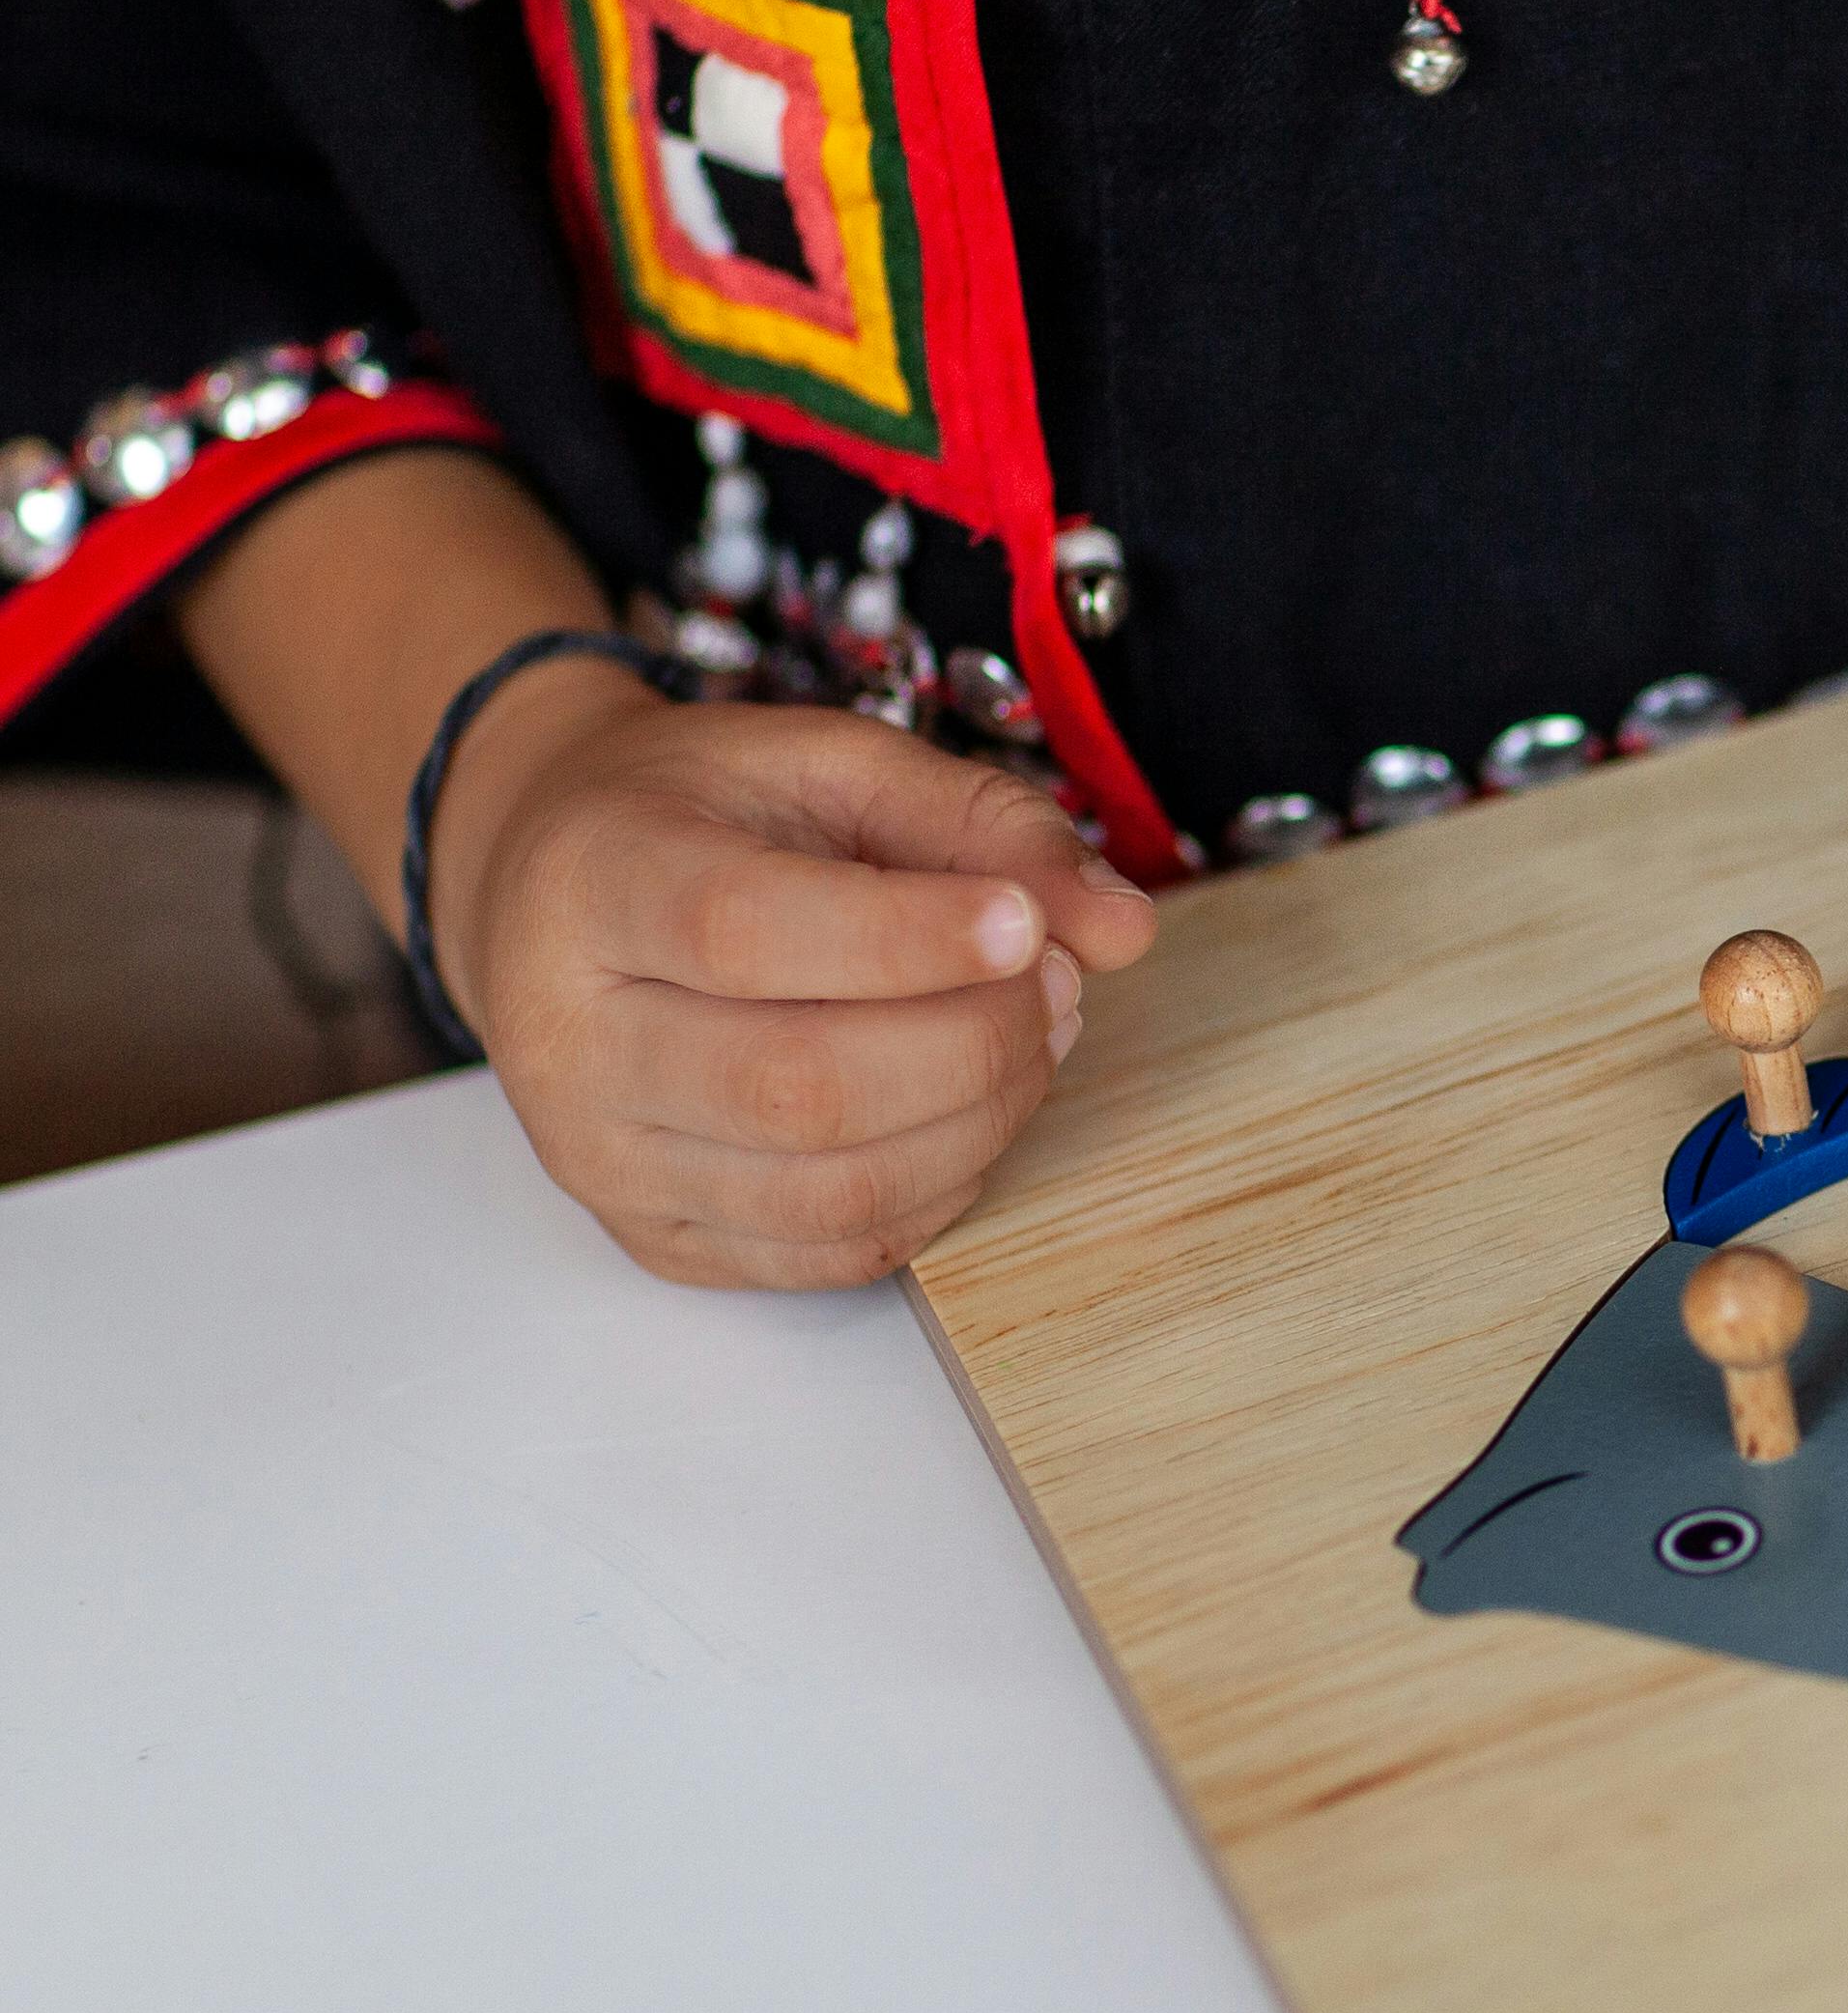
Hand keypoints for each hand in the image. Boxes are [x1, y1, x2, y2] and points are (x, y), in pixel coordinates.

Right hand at [428, 668, 1158, 1287]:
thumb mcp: (833, 762)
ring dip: (981, 1122)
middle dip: (977, 1042)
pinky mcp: (659, 1238)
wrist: (557, 889)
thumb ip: (982, 823)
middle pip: (800, 1089)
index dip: (909, 941)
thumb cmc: (704, 815)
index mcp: (592, 884)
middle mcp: (566, 1038)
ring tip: (1033, 1034)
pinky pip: (834, 1251)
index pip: (745, 936)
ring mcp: (604, 1157)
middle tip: (1058, 979)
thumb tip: (1124, 927)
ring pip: (831, 1191)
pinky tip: (967, 1110)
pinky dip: (941, 1190)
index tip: (1026, 924)